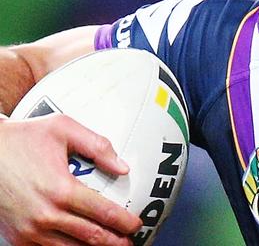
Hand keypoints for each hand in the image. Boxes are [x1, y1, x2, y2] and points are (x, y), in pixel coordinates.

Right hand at [0, 114, 141, 244]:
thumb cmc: (23, 138)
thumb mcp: (63, 129)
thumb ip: (97, 146)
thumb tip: (123, 167)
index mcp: (61, 189)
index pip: (103, 213)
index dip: (124, 222)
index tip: (136, 224)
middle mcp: (45, 215)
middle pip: (91, 237)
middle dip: (114, 242)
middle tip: (129, 242)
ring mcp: (29, 230)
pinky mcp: (16, 238)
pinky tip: (78, 245)